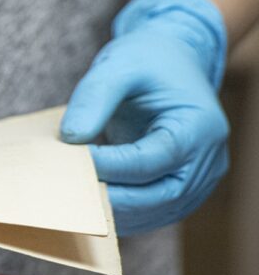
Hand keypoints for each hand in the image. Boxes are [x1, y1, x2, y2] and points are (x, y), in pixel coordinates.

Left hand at [60, 0, 228, 235]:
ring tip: (74, 200)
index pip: (152, 160)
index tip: (73, 162)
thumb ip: (94, 98)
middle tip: (68, 193)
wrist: (170, 63)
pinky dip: (120, 212)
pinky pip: (150, 212)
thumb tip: (71, 139)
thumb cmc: (147, 62)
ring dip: (113, 211)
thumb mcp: (120, 65)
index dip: (110, 166)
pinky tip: (88, 203)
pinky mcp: (179, 190)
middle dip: (111, 198)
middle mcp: (206, 159)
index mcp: (199, 127)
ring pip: (154, 211)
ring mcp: (196, 180)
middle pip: (158, 196)